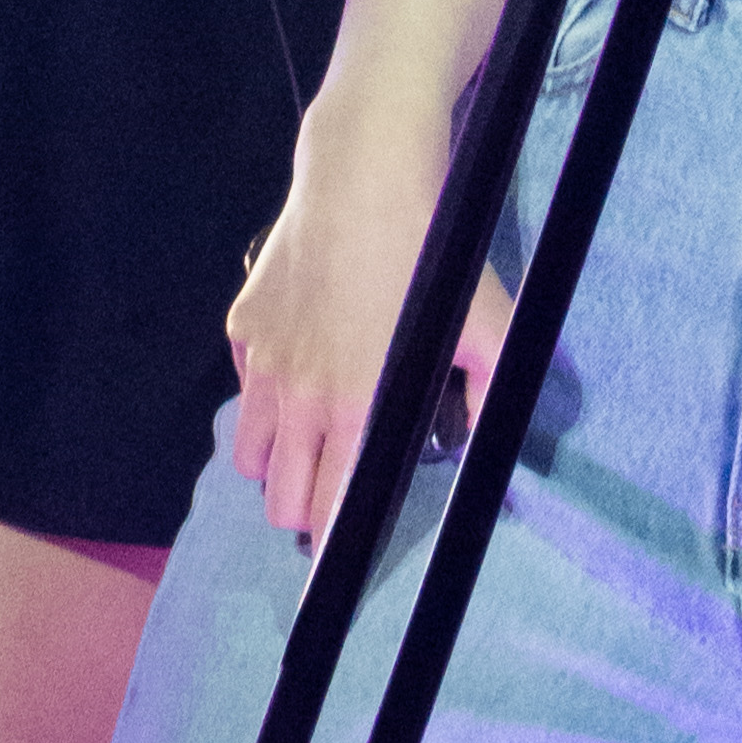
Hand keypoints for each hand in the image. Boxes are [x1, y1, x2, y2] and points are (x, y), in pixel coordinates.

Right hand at [225, 91, 510, 545]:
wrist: (364, 170)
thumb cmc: (430, 248)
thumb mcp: (486, 322)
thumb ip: (494, 394)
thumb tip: (499, 457)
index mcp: (356, 406)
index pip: (329, 511)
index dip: (332, 550)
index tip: (335, 572)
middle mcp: (298, 395)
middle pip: (278, 500)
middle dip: (305, 508)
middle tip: (334, 485)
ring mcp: (263, 360)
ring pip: (247, 454)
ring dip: (275, 461)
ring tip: (309, 438)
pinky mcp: (242, 324)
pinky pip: (243, 387)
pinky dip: (263, 395)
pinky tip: (299, 364)